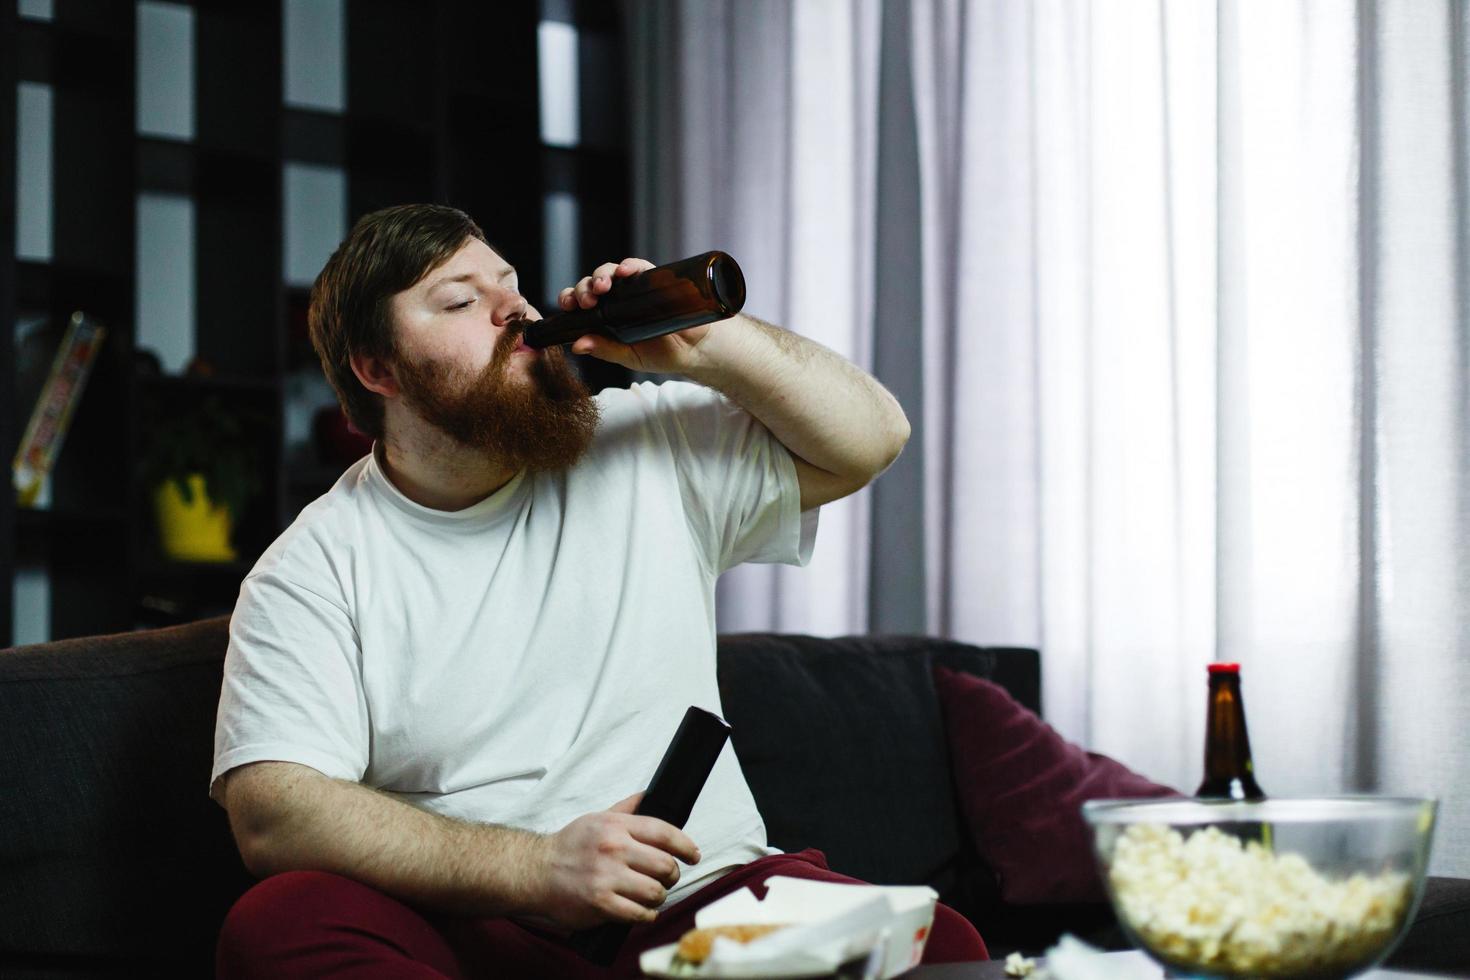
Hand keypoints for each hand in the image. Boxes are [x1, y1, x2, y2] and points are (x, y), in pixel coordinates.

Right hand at [529, 792, 701, 928]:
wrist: (535, 871)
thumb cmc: (569, 846)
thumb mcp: (596, 818)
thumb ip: (626, 808)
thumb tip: (649, 795)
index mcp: (615, 826)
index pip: (664, 832)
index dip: (685, 845)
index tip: (693, 854)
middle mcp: (613, 849)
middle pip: (665, 864)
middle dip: (672, 874)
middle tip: (668, 877)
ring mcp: (606, 877)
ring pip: (655, 891)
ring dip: (659, 896)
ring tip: (652, 895)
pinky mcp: (600, 903)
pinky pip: (639, 913)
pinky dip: (646, 914)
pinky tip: (642, 910)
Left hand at [558, 258, 716, 373]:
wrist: (694, 350)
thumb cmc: (661, 353)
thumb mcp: (628, 356)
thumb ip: (604, 350)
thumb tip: (577, 346)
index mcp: (605, 316)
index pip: (581, 302)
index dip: (571, 299)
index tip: (569, 307)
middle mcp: (616, 299)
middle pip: (592, 284)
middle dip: (584, 289)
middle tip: (586, 301)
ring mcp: (634, 287)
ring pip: (610, 272)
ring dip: (601, 275)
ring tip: (601, 287)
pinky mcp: (654, 278)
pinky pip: (638, 265)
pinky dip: (630, 265)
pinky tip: (624, 271)